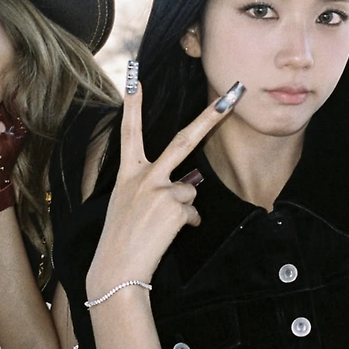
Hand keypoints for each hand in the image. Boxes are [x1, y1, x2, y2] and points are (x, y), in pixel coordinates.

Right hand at [86, 79, 242, 298]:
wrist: (116, 269)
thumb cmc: (120, 239)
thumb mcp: (125, 205)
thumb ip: (150, 188)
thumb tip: (185, 191)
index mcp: (127, 174)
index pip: (130, 132)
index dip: (133, 105)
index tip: (135, 79)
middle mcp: (143, 176)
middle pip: (183, 140)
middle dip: (211, 117)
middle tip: (233, 95)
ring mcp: (160, 190)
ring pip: (189, 191)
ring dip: (182, 211)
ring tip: (158, 228)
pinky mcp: (175, 208)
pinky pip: (192, 214)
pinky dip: (186, 225)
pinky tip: (165, 236)